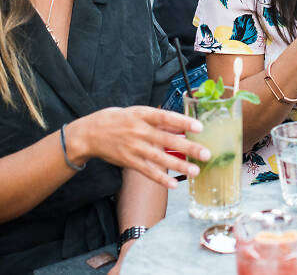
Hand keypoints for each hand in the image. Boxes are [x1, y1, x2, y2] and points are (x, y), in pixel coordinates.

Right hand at [69, 107, 209, 188]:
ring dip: (178, 166)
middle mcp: (138, 131)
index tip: (200, 126)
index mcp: (142, 115)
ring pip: (159, 158)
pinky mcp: (129, 161)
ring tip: (195, 171)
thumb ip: (159, 119)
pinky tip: (174, 184)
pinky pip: (147, 171)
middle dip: (188, 147)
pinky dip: (161, 178)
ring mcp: (133, 148)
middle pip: (166, 140)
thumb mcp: (138, 112)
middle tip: (206, 154)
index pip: (165, 117)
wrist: (89, 134)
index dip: (182, 122)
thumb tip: (182, 123)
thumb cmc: (119, 120)